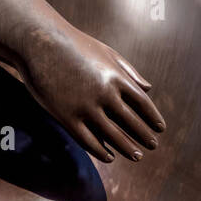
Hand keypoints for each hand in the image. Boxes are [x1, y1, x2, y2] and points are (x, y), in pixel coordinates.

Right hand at [19, 23, 164, 165]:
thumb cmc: (75, 45)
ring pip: (112, 135)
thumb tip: (149, 88)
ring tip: (137, 156)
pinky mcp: (66, 116)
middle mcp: (104, 93)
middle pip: (131, 122)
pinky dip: (101, 151)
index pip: (142, 103)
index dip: (152, 118)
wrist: (40, 43)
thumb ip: (129, 71)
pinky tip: (110, 157)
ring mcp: (85, 106)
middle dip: (144, 136)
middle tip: (153, 146)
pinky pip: (88, 140)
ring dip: (127, 148)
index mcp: (116, 77)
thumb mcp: (107, 52)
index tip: (160, 128)